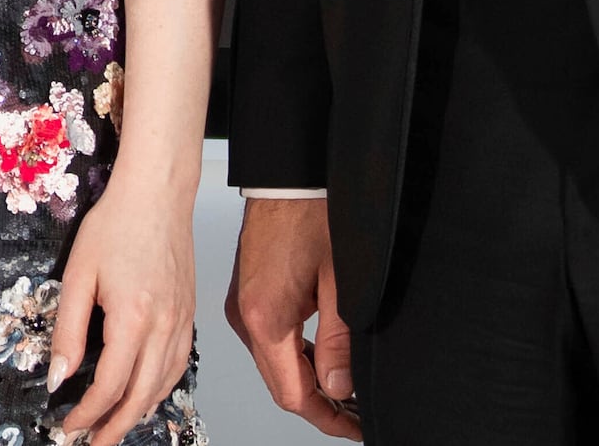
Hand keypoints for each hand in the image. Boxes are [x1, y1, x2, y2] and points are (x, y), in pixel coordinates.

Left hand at [49, 161, 197, 441]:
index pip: (109, 386)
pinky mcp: (188, 316)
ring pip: (162, 387)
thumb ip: (68, 330)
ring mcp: (181, 323)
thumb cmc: (118, 224)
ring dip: (138, 414)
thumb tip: (58, 375)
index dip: (86, 414)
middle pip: (140, 397)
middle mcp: (164, 328)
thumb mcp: (78, 275)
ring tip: (114, 429)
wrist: (158, 194)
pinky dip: (159, 390)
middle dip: (114, 428)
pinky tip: (144, 395)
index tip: (68, 426)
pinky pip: (176, 367)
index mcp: (133, 319)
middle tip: (91, 443)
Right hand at [225, 192, 358, 437]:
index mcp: (266, 318)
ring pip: (275, 367)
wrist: (287, 178)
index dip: (327, 418)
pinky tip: (322, 359)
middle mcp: (245, 317)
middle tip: (357, 414)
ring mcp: (242, 307)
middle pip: (281, 385)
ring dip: (308, 383)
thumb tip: (341, 388)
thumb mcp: (341, 284)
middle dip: (320, 405)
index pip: (292, 394)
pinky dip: (295, 359)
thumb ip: (339, 342)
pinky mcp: (246, 297)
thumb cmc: (311, 214)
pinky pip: (268, 343)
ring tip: (346, 391)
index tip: (354, 426)